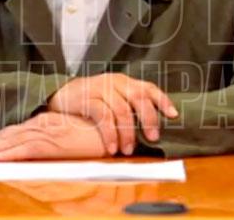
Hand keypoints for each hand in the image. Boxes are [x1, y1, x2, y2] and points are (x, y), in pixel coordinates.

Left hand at [0, 112, 106, 160]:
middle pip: (6, 135)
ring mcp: (49, 133)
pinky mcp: (57, 141)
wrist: (118, 128)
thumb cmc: (97, 135)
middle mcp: (42, 126)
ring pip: (12, 141)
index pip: (12, 133)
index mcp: (44, 125)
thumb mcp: (71, 140)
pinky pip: (30, 148)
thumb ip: (55, 143)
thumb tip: (40, 151)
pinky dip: (12, 152)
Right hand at [46, 73, 178, 155]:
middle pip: (138, 98)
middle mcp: (115, 82)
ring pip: (121, 110)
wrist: (60, 95)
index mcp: (125, 82)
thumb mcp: (112, 98)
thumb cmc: (91, 101)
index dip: (163, 101)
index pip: (148, 88)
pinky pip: (103, 116)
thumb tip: (151, 131)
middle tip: (153, 138)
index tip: (173, 115)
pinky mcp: (86, 99)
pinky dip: (110, 133)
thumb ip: (129, 107)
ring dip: (127, 133)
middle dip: (148, 119)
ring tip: (128, 150)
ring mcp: (100, 89)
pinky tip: (112, 147)